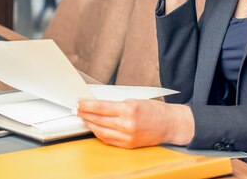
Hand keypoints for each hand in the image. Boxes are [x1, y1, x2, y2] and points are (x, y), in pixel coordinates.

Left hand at [76, 99, 194, 148]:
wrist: (170, 125)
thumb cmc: (155, 111)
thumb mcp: (135, 100)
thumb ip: (117, 104)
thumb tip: (99, 105)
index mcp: (129, 110)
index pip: (101, 107)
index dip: (87, 105)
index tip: (79, 103)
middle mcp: (127, 125)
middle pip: (99, 119)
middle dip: (85, 114)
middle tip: (77, 110)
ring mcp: (127, 136)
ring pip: (101, 131)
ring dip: (90, 125)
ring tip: (83, 119)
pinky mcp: (128, 145)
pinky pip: (108, 140)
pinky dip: (99, 134)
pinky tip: (95, 128)